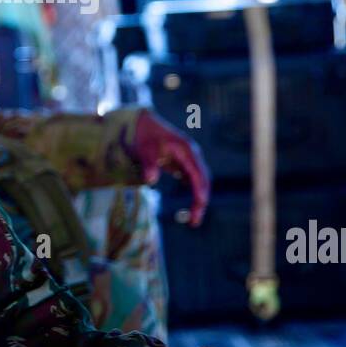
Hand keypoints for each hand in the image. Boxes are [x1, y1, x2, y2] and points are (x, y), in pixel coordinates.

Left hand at [132, 111, 210, 225]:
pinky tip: (190, 207)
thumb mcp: (144, 150)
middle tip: (194, 222)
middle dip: (201, 201)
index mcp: (187, 151)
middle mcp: (192, 155)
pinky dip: (194, 193)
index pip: (198, 175)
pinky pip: (193, 180)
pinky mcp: (184, 163)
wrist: (141, 124)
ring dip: (199, 198)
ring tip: (193, 219)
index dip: (200, 192)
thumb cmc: (143, 136)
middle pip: (203, 180)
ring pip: (200, 181)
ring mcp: (189, 159)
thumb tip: (150, 181)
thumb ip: (148, 165)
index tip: (199, 207)